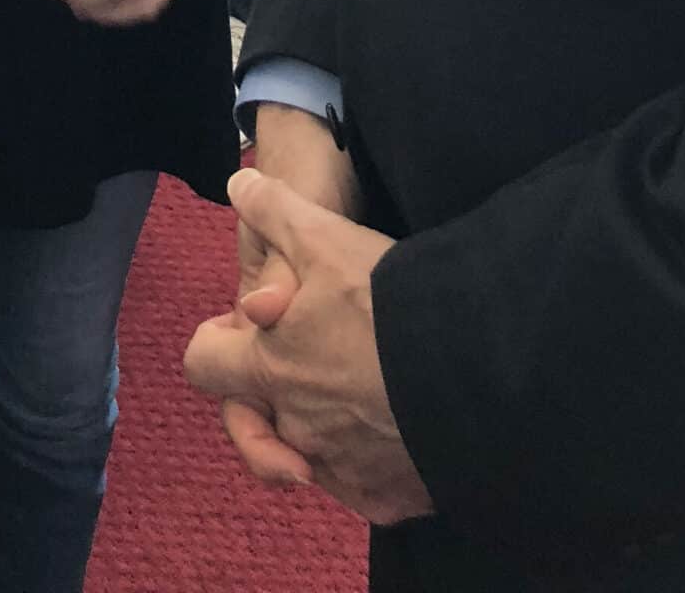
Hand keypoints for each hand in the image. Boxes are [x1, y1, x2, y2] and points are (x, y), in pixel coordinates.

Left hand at [186, 168, 431, 526]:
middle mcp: (294, 430)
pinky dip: (367, 459)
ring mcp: (340, 471)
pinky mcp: (387, 500)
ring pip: (308, 451)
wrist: (482, 375)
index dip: (217, 342)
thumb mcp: (326, 236)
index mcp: (268, 369)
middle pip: (256, 415)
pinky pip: (361, 484)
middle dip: (273, 385)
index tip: (245, 327)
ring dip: (320, 422)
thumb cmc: (390, 304)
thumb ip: (273, 209)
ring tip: (355, 382)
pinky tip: (391, 425)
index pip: (203, 365)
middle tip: (309, 354)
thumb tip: (238, 183)